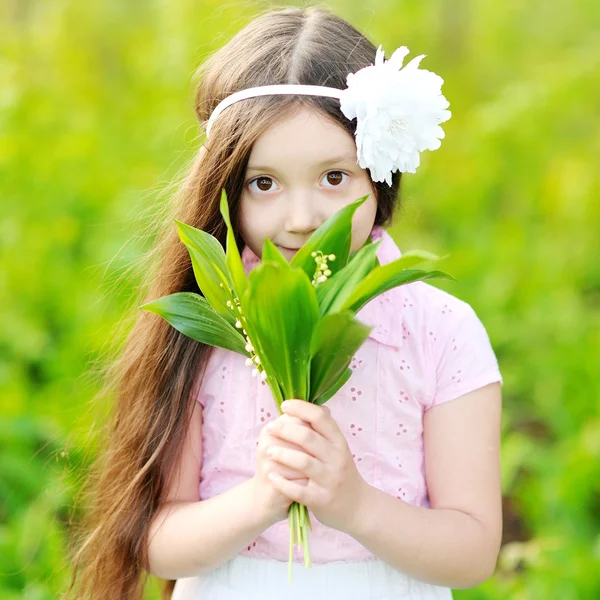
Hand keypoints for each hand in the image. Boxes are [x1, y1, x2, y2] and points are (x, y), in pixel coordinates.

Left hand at [264, 400, 369, 533]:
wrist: (358, 507)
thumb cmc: (341, 471)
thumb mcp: (338, 448)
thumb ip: (323, 429)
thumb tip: (307, 406)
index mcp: (339, 442)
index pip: (320, 418)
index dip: (301, 408)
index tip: (285, 405)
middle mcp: (337, 458)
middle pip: (308, 438)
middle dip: (285, 430)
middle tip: (270, 428)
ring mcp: (330, 480)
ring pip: (303, 462)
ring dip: (282, 454)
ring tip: (267, 451)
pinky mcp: (322, 500)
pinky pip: (298, 490)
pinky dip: (282, 482)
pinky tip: (271, 476)